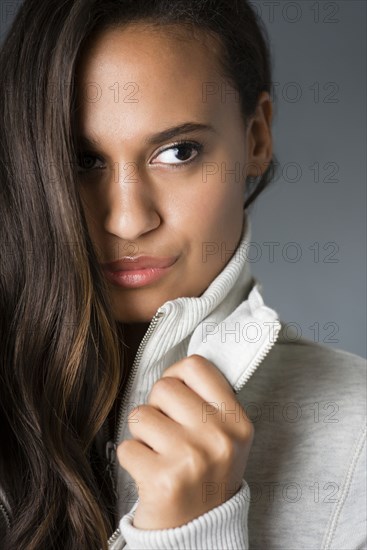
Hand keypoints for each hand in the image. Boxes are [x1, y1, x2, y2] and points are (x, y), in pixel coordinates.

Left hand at [117, 354, 253, 529]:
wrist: (199, 531)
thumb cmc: (206, 475)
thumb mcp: (226, 435)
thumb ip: (209, 400)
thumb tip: (178, 367)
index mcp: (237, 421)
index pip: (195, 367)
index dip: (177, 375)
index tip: (176, 393)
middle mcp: (218, 437)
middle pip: (164, 387)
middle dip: (157, 407)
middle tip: (168, 433)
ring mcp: (191, 458)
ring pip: (140, 415)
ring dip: (143, 434)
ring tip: (160, 454)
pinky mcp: (162, 480)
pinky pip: (126, 447)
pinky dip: (132, 459)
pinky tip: (150, 472)